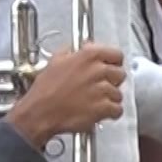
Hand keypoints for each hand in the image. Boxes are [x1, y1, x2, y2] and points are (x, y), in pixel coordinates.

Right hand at [9, 43, 123, 146]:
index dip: (114, 62)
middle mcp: (98, 70)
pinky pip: (117, 109)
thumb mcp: (54, 61)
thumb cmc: (45, 90)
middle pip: (120, 74)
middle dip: (112, 81)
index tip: (110, 67)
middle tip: (100, 86)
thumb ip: (71, 52)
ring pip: (118, 94)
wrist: (40, 112)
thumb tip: (80, 48)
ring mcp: (102, 90)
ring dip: (110, 99)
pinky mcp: (103, 108)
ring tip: (96, 101)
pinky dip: (111, 113)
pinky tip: (100, 112)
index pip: (116, 54)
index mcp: (88, 56)